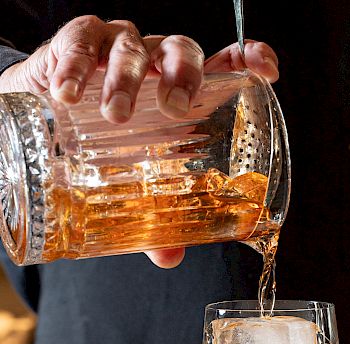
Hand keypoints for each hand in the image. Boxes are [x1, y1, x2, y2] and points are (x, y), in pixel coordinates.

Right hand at [0, 16, 278, 267]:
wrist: (42, 119)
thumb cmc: (102, 144)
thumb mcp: (132, 179)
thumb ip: (154, 215)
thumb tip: (169, 257)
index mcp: (180, 93)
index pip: (223, 64)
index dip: (249, 59)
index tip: (267, 69)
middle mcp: (155, 65)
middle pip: (181, 51)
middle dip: (183, 75)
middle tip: (175, 110)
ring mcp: (117, 50)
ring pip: (133, 46)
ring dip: (126, 79)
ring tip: (116, 115)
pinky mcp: (75, 43)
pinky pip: (80, 41)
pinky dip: (75, 64)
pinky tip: (68, 92)